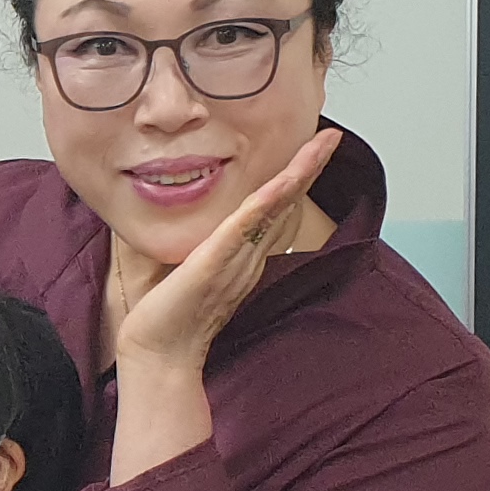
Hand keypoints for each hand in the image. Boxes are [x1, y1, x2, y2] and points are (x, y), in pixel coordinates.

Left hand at [113, 127, 340, 387]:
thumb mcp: (191, 268)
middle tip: (331, 135)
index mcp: (244, 254)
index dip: (296, 178)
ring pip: (277, 208)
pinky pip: (247, 227)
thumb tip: (200, 224)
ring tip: (322, 143)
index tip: (312, 147)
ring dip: (301, 173)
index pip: (277, 209)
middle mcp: (249, 254)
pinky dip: (268, 201)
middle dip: (310, 167)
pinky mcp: (216, 263)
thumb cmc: (171, 315)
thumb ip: (205, 246)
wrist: (159, 355)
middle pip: (287, 203)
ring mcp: (237, 258)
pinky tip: (283, 181)